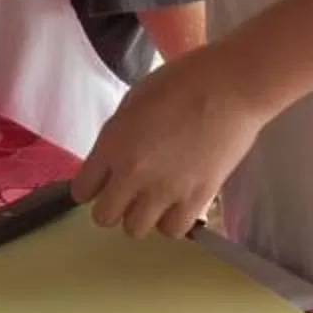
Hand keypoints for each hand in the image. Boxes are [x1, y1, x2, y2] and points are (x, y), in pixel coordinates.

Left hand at [71, 45, 275, 239]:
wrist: (229, 88)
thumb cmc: (181, 82)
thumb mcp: (133, 102)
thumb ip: (118, 136)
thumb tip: (113, 159)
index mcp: (112, 144)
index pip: (82, 189)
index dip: (90, 188)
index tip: (101, 183)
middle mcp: (132, 173)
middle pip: (105, 217)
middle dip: (112, 206)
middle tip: (128, 193)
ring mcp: (165, 190)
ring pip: (136, 229)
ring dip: (141, 216)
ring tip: (154, 200)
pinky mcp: (196, 200)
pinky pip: (172, 230)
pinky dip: (171, 221)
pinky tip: (177, 204)